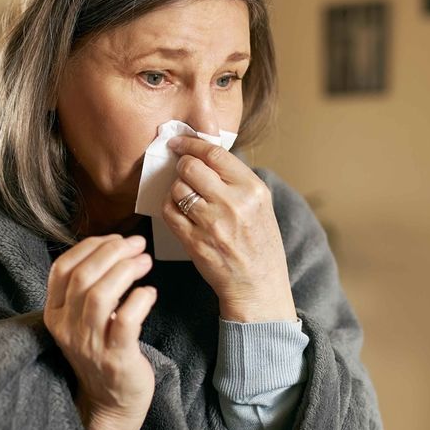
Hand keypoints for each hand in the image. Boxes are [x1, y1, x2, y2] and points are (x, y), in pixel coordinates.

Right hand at [44, 234, 156, 429]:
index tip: (115, 239)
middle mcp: (67, 328)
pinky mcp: (116, 358)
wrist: (111, 403)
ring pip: (100, 295)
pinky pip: (126, 321)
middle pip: (83, 277)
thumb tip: (112, 247)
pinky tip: (150, 293)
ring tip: (146, 261)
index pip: (62, 268)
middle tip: (137, 244)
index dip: (90, 247)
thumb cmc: (102, 353)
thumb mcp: (82, 320)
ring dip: (126, 271)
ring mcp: (90, 345)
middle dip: (112, 252)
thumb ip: (88, 288)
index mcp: (55, 314)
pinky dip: (140, 300)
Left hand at [160, 135, 296, 321]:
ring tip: (185, 197)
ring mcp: (213, 224)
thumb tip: (203, 154)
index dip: (191, 144)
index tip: (179, 143)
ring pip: (177, 189)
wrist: (259, 286)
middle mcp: (234, 204)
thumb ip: (235, 180)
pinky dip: (169, 207)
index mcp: (253, 189)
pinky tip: (178, 211)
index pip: (214, 153)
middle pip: (191, 167)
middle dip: (182, 166)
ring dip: (176, 190)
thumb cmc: (259, 244)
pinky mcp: (195, 242)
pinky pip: (170, 213)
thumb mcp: (260, 205)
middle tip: (183, 172)